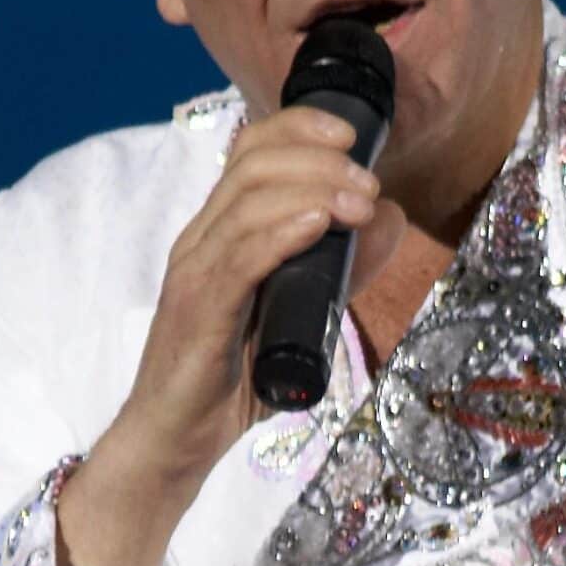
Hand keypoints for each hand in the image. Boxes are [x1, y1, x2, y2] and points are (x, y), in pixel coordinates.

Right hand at [115, 103, 408, 489]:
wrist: (177, 438)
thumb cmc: (231, 379)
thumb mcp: (301, 312)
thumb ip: (340, 267)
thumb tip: (388, 218)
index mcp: (219, 232)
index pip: (250, 151)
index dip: (300, 127)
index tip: (353, 134)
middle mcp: (201, 240)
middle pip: (253, 164)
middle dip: (320, 160)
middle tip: (369, 184)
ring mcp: (195, 272)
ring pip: (248, 203)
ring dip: (313, 190)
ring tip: (360, 203)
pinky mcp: (197, 310)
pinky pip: (238, 258)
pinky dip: (281, 233)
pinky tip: (318, 225)